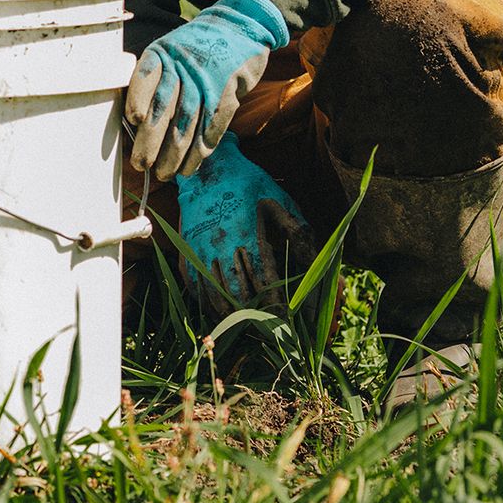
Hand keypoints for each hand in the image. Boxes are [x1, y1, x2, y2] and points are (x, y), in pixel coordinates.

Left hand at [125, 0, 288, 178]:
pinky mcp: (226, 96)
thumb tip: (136, 120)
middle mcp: (183, 68)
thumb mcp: (171, 49)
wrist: (240, 26)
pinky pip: (210, 130)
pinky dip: (199, 152)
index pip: (145, 77)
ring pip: (186, 126)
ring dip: (173, 156)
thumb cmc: (198, 45)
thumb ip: (155, 78)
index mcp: (163, 54)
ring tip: (163, 174)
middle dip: (150, 142)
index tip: (133, 121)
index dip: (137, 100)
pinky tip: (189, 167)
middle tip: (141, 165)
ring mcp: (206, 83)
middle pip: (163, 109)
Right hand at [175, 136, 315, 315]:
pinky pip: (194, 286)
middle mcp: (220, 245)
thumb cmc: (249, 184)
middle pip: (238, 293)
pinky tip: (220, 313)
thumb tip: (316, 258)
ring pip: (213, 294)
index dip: (276, 303)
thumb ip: (297, 231)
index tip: (287, 321)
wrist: (208, 168)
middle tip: (269, 333)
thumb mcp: (278, 200)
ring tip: (246, 329)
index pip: (263, 279)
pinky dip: (206, 303)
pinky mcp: (186, 251)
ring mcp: (199, 249)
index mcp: (246, 233)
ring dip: (231, 315)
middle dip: (255, 316)